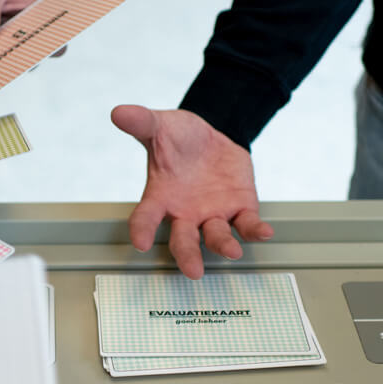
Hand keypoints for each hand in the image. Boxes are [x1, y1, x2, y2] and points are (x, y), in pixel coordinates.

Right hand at [111, 105, 272, 278]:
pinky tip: (264, 232)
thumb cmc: (178, 138)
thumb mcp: (160, 126)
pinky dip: (255, 231)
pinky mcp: (240, 210)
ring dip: (224, 245)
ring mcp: (213, 215)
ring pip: (217, 237)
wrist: (212, 135)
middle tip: (192, 271)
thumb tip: (118, 113)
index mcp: (161, 197)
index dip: (142, 231)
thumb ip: (142, 123)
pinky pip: (248, 225)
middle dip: (188, 255)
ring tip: (231, 252)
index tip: (140, 243)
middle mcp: (186, 213)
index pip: (146, 218)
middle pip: (184, 241)